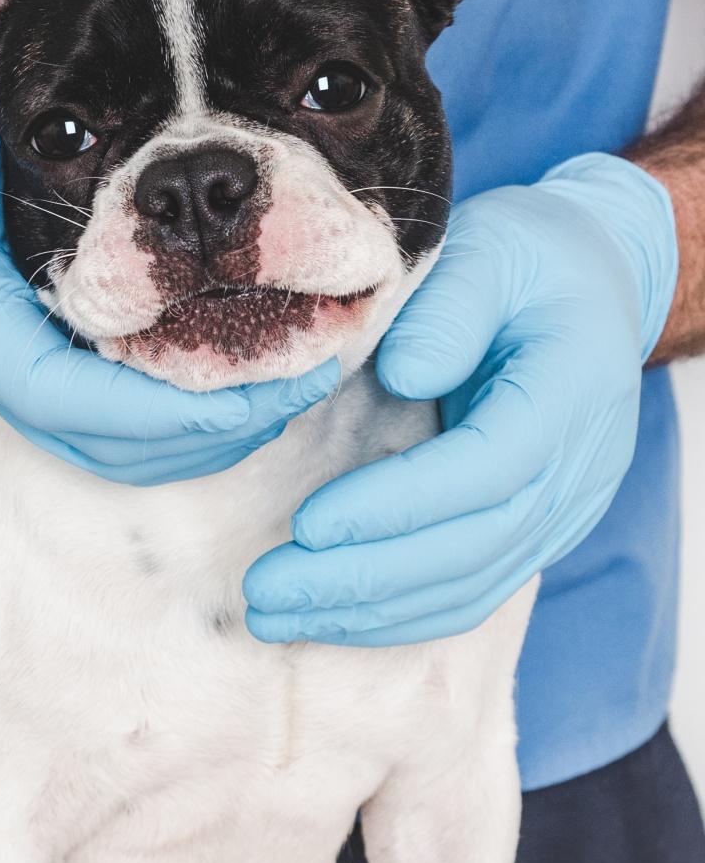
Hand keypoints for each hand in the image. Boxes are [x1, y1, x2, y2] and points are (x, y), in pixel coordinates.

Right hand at [0, 37, 339, 483]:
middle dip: (215, 425)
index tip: (256, 396)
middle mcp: (5, 360)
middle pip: (116, 439)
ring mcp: (35, 365)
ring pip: (134, 440)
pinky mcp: (64, 358)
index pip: (67, 398)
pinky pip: (138, 416)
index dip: (163, 411)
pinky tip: (263, 367)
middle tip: (312, 379)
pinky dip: (204, 408)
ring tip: (307, 374)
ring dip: (222, 423)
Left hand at [243, 153, 677, 643]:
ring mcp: (564, 509)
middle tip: (267, 589)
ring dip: (370, 611)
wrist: (594, 283)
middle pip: (471, 549)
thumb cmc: (530, 258)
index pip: (483, 470)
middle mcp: (577, 468)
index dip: (395, 505)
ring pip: (469, 586)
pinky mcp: (538, 529)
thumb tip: (403, 376)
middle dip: (362, 579)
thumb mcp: (492, 249)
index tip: (309, 525)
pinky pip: (472, 588)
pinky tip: (334, 614)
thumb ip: (452, 309)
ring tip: (278, 613)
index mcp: (569, 392)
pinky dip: (401, 612)